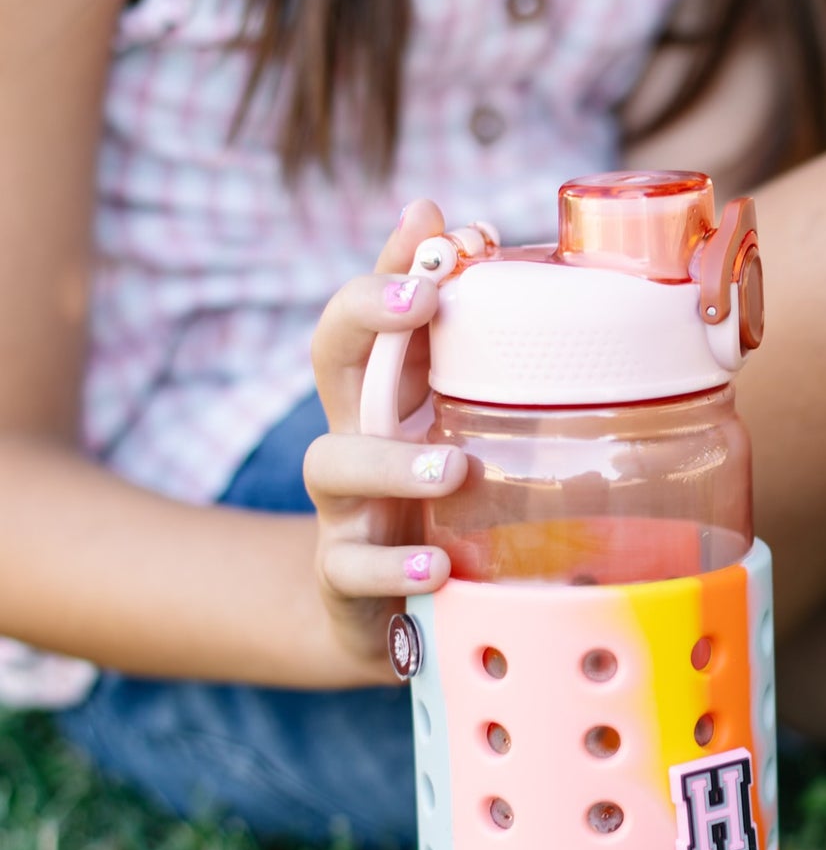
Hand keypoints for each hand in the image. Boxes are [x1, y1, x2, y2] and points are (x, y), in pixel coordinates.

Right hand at [303, 199, 467, 679]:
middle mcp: (354, 437)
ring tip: (455, 468)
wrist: (382, 621)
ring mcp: (344, 509)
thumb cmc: (432, 506)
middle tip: (425, 297)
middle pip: (329, 356)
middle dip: (367, 315)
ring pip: (332, 466)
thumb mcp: (453, 428)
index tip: (440, 235)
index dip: (386, 266)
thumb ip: (468, 345)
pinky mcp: (346, 584)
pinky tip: (438, 568)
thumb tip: (473, 228)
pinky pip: (354, 572)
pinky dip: (394, 570)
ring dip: (392, 459)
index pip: (366, 308)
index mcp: (384, 394)